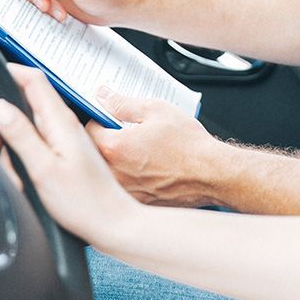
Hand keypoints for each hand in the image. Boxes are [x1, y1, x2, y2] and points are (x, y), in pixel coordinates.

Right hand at [0, 64, 140, 248]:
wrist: (111, 224)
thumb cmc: (83, 202)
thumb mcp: (43, 168)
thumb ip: (20, 134)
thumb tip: (0, 107)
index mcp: (60, 122)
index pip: (33, 80)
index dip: (9, 72)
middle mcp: (63, 125)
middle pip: (22, 105)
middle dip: (2, 123)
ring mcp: (64, 140)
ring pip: (25, 128)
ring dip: (11, 146)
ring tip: (16, 173)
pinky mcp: (64, 155)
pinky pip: (34, 146)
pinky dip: (23, 159)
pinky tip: (26, 179)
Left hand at [89, 89, 229, 207]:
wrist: (212, 174)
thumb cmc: (189, 145)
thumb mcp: (156, 110)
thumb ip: (124, 103)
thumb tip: (104, 96)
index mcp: (114, 147)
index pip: (87, 129)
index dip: (98, 119)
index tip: (107, 118)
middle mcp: (114, 173)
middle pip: (91, 153)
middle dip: (102, 140)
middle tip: (121, 133)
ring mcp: (124, 191)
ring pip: (105, 173)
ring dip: (112, 161)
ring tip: (135, 152)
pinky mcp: (136, 203)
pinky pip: (121, 188)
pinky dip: (127, 178)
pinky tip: (144, 170)